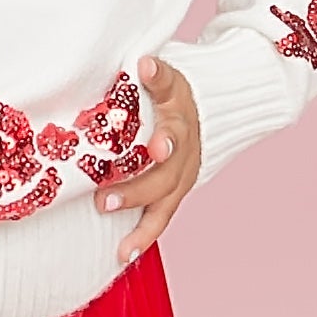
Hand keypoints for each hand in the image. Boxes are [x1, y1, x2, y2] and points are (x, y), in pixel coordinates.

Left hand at [97, 55, 202, 264]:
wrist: (210, 113)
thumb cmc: (172, 94)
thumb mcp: (168, 76)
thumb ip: (155, 75)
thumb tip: (143, 63)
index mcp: (179, 108)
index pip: (170, 99)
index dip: (160, 103)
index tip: (150, 119)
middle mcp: (185, 144)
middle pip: (165, 165)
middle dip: (137, 182)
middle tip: (105, 193)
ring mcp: (183, 172)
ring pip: (164, 197)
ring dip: (137, 210)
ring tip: (110, 220)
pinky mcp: (178, 191)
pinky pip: (161, 217)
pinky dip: (144, 236)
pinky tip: (124, 253)